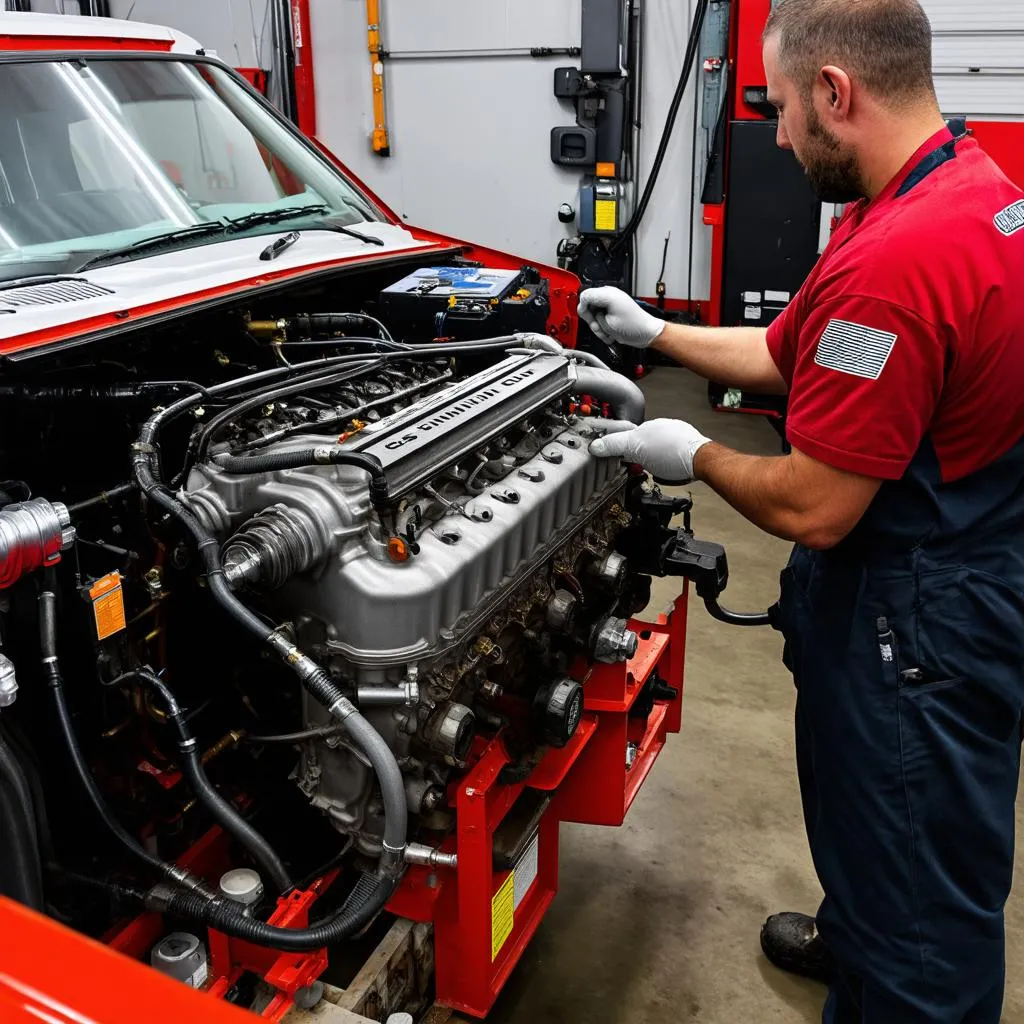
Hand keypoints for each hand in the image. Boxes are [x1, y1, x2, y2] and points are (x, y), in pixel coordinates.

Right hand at [577, 286, 665, 348]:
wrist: (646, 331)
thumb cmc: (633, 327)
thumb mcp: (607, 323)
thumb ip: (592, 315)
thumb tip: (585, 310)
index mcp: (607, 294)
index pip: (584, 296)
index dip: (584, 310)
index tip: (588, 320)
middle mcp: (610, 294)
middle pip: (589, 305)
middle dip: (592, 320)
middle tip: (599, 328)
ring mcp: (612, 300)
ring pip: (595, 312)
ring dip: (599, 325)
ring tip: (607, 332)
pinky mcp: (614, 306)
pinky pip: (602, 314)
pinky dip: (604, 324)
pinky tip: (610, 331)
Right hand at [588, 418, 711, 481]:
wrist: (701, 460)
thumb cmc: (674, 453)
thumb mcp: (637, 449)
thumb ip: (615, 445)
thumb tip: (596, 445)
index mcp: (648, 426)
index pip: (625, 434)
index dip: (618, 447)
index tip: (614, 457)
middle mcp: (662, 428)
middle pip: (640, 442)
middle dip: (636, 455)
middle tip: (635, 467)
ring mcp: (675, 437)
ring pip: (655, 450)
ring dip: (651, 460)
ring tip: (652, 469)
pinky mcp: (685, 448)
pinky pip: (669, 455)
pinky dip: (665, 463)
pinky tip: (666, 470)